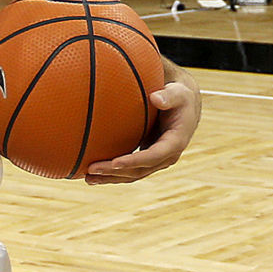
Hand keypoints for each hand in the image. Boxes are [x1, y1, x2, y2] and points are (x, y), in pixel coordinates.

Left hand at [84, 64, 200, 184]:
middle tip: (91, 170)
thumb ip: (168, 96)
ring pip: (133, 174)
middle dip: (115, 172)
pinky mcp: (149, 159)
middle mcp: (167, 156)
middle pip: (139, 170)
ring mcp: (157, 160)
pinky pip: (131, 169)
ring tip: (88, 177)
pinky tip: (95, 173)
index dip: (134, 161)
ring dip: (111, 177)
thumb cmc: (179, 96)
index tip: (115, 163)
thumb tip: (155, 98)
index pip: (153, 156)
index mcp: (175, 142)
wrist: (184, 106)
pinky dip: (114, 172)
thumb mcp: (178, 93)